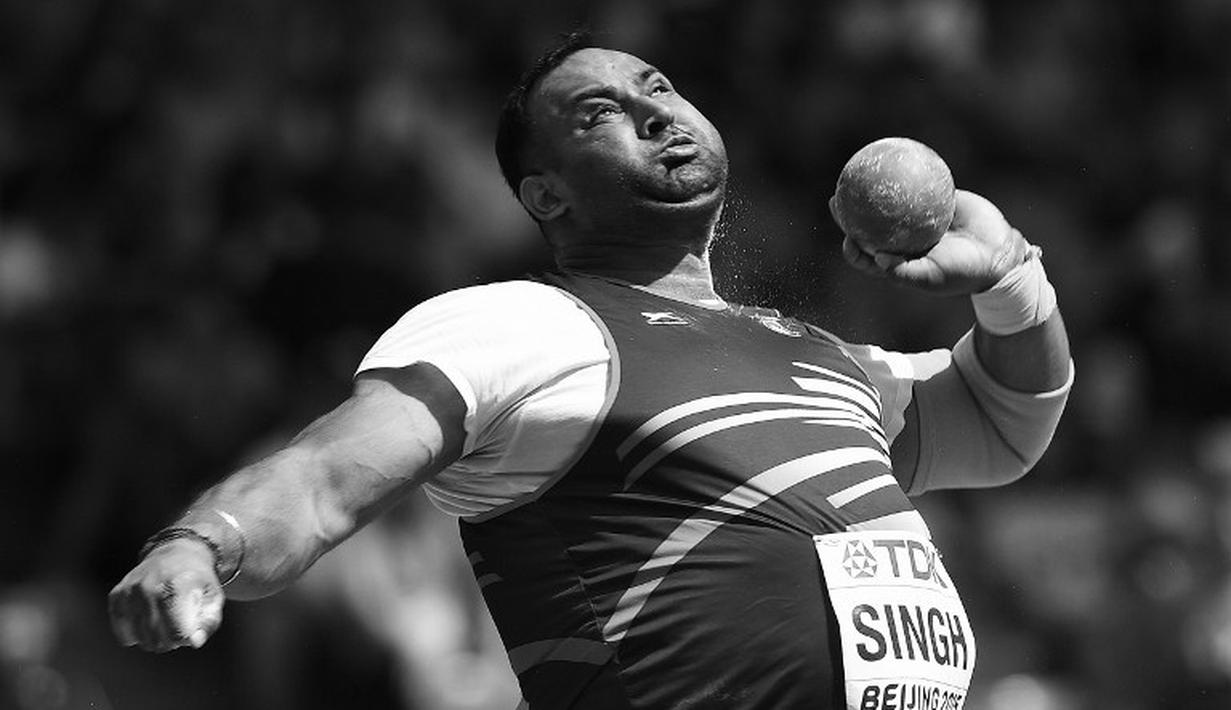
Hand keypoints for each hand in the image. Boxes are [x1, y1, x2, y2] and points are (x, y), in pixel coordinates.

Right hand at [108, 538, 224, 651]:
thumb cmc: (197, 581)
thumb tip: (195, 642)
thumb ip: (209, 622)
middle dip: (172, 640)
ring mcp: (130, 591)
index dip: (187, 638)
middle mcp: (149, 586)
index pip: (177, 631)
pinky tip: (148, 619)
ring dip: (156, 639)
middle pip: (158, 639)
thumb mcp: (213, 597)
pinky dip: (137, 634)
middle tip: (179, 624)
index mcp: (176, 585)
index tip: (192, 630)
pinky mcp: (116, 596)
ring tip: (166, 621)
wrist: (175, 555)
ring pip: (141, 639)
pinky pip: (124, 635)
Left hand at [836, 190, 1030, 295]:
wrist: (997, 254)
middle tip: (837, 198)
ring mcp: (919, 221)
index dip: (852, 249)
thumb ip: (904, 271)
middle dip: (849, 214)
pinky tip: (894, 160)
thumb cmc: (964, 272)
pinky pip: (917, 186)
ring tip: (858, 172)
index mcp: (899, 262)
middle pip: (869, 226)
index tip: (847, 237)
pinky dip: (906, 175)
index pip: (866, 256)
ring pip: (889, 204)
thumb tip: (876, 258)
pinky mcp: (937, 203)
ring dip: (871, 190)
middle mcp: (905, 241)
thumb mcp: (932, 277)